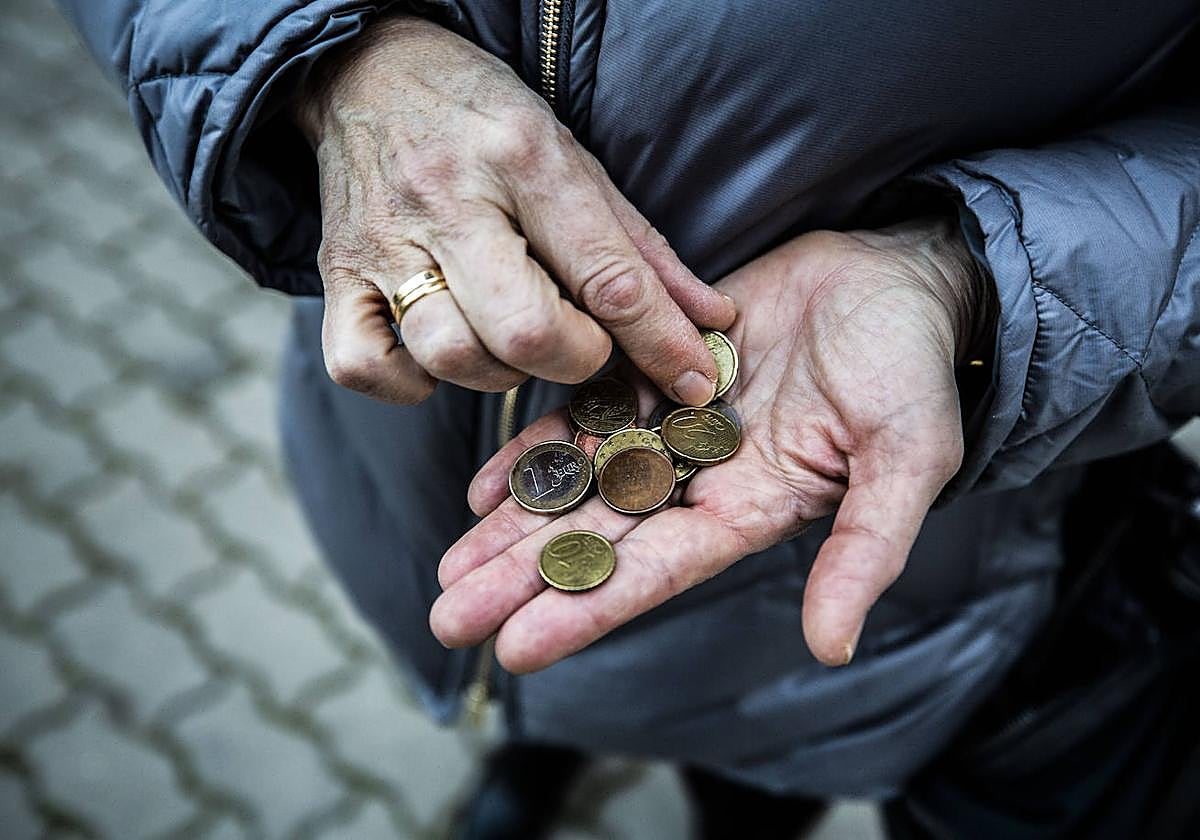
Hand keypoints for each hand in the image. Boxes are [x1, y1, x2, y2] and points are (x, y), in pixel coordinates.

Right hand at [293, 15, 733, 403]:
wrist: (364, 71)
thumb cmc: (483, 120)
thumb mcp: (573, 157)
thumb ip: (642, 246)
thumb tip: (712, 321)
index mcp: (522, 157)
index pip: (605, 273)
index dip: (660, 341)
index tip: (693, 380)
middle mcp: (449, 200)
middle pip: (523, 330)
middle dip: (573, 358)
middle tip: (579, 340)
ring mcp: (383, 242)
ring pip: (449, 353)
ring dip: (497, 371)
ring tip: (509, 338)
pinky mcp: (336, 274)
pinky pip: (363, 366)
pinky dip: (410, 382)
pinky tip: (439, 355)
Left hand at [429, 218, 989, 669]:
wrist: (896, 279)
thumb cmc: (912, 370)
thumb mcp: (907, 462)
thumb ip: (865, 550)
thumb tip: (831, 647)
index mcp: (750, 510)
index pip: (657, 571)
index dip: (588, 608)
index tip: (516, 647)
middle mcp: (701, 479)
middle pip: (599, 538)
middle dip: (523, 579)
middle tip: (448, 618)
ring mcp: (672, 428)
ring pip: (579, 484)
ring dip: (513, 525)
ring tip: (448, 569)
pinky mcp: (654, 371)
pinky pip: (586, 414)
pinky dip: (537, 448)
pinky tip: (485, 485)